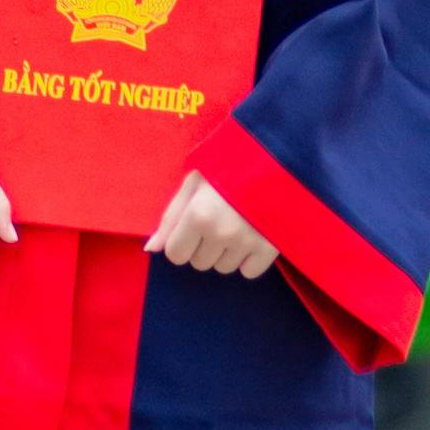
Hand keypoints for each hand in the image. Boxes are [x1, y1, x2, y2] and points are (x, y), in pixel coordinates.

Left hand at [146, 168, 278, 280]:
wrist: (276, 158)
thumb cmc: (229, 165)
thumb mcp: (194, 182)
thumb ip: (171, 216)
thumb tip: (152, 249)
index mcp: (198, 214)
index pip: (176, 255)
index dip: (182, 241)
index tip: (193, 226)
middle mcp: (220, 233)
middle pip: (199, 263)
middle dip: (204, 246)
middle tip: (219, 220)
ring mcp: (247, 242)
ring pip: (223, 268)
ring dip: (226, 252)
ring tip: (237, 224)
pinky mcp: (270, 248)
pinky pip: (249, 272)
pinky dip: (249, 259)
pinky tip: (252, 236)